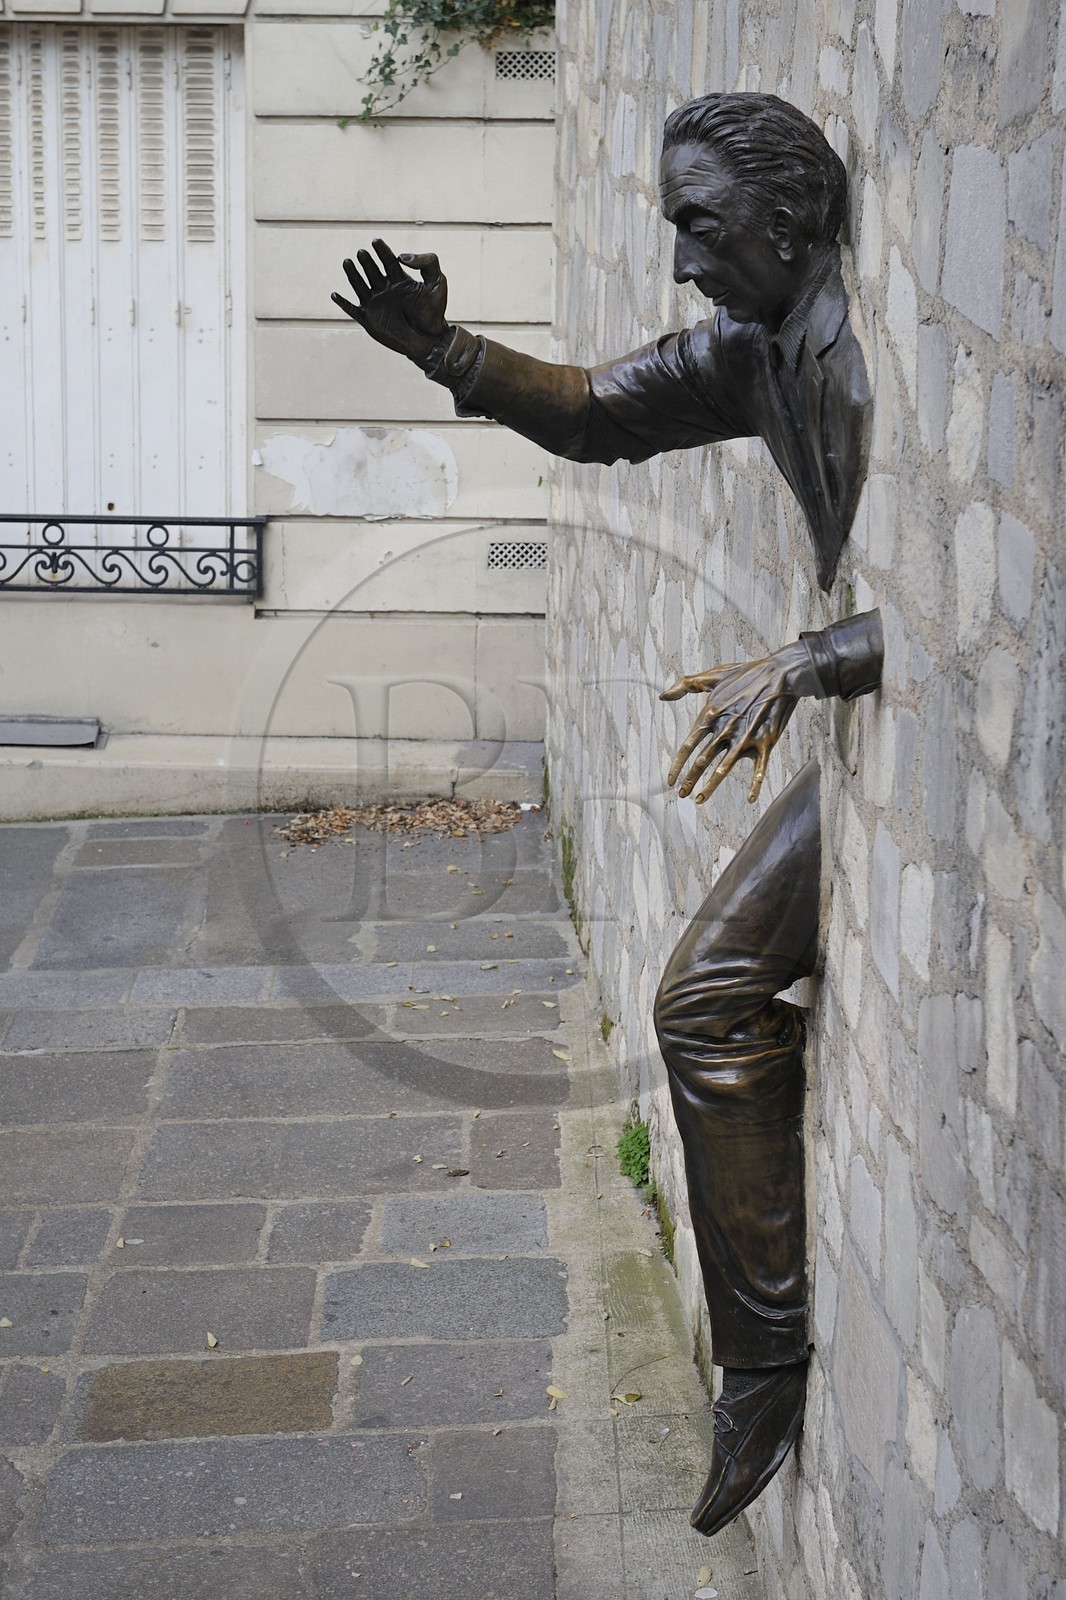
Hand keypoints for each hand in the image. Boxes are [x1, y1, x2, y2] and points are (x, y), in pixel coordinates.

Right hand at [332, 238, 448, 363]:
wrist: (430, 336)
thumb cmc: (435, 310)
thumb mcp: (438, 281)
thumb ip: (426, 262)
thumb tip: (402, 256)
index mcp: (399, 278)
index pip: (388, 260)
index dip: (382, 251)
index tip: (376, 241)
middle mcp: (385, 288)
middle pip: (371, 270)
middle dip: (367, 261)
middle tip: (363, 252)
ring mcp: (376, 302)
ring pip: (359, 285)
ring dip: (352, 274)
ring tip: (347, 261)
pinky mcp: (369, 318)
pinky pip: (352, 310)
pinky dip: (343, 303)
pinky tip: (335, 295)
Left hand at [660, 644, 807, 804]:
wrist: (781, 674)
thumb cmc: (747, 673)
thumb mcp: (714, 675)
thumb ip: (687, 685)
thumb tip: (664, 695)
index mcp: (711, 715)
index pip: (688, 745)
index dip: (678, 765)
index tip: (671, 779)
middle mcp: (725, 730)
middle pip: (702, 761)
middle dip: (689, 780)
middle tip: (681, 795)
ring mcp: (746, 738)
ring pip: (723, 769)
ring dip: (710, 786)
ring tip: (699, 800)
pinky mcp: (765, 742)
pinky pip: (759, 769)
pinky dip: (756, 785)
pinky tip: (751, 800)